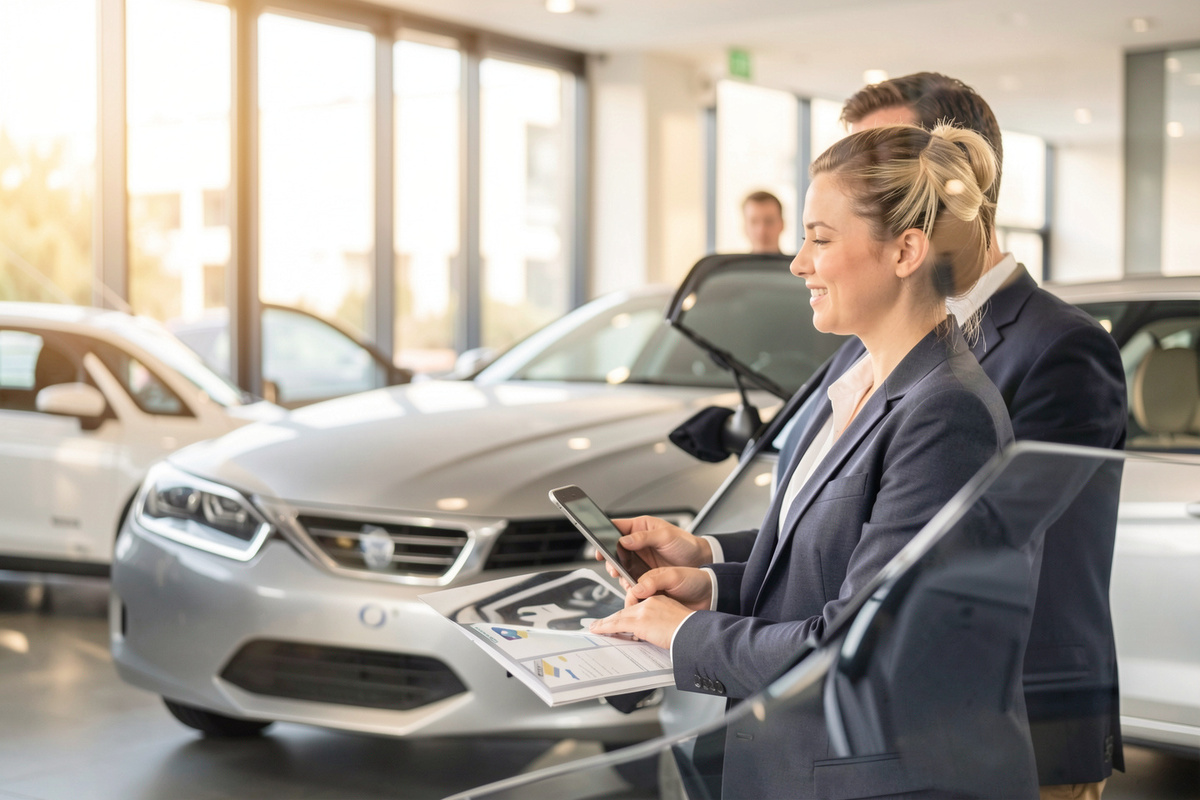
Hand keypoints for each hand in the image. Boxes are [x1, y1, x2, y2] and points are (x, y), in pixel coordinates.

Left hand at [588, 567, 712, 649]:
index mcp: (661, 600)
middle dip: (615, 618)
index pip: (639, 605)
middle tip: (604, 624)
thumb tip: (655, 634)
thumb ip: (662, 625)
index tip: (623, 620)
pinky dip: (604, 626)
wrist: (695, 633)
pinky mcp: (639, 620)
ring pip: (620, 616)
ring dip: (607, 623)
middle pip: (627, 609)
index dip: (628, 613)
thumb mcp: (677, 624)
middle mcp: (651, 601)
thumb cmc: (692, 631)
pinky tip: (597, 629)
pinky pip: (616, 623)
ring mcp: (644, 610)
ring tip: (597, 627)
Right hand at [593, 516, 712, 581]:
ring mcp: (639, 558)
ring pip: (620, 565)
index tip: (599, 546)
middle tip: (613, 566)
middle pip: (614, 549)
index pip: (616, 528)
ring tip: (621, 576)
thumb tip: (624, 540)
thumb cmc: (687, 544)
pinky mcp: (643, 572)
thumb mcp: (666, 536)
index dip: (604, 536)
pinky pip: (630, 577)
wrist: (701, 564)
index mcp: (641, 527)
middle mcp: (637, 542)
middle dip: (610, 558)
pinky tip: (631, 584)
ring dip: (618, 571)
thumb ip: (645, 537)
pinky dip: (628, 581)